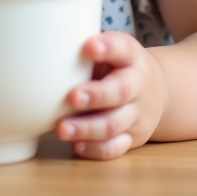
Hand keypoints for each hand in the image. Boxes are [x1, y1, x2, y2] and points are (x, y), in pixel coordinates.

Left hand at [57, 31, 167, 159]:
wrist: (157, 92)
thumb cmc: (118, 67)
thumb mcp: (110, 51)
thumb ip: (85, 51)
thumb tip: (39, 47)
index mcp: (131, 57)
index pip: (122, 47)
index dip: (107, 47)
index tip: (88, 47)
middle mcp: (139, 85)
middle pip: (121, 91)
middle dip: (96, 95)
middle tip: (72, 97)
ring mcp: (138, 113)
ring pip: (114, 123)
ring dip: (87, 128)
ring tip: (62, 129)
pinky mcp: (134, 137)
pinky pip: (115, 147)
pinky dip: (95, 148)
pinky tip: (76, 145)